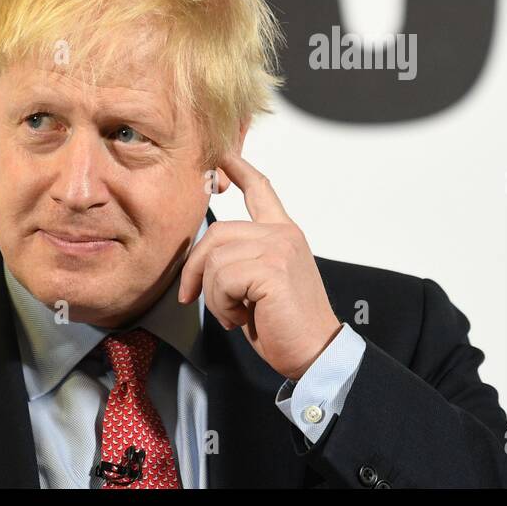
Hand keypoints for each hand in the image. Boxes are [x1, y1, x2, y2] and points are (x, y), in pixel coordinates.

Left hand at [177, 152, 342, 380]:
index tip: (222, 153)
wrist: (315, 352)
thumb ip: (242, 260)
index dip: (239, 168)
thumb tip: (205, 260)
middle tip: (191, 297)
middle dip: (194, 268)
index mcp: (283, 234)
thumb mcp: (260, 284)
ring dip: (213, 294)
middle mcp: (283, 234)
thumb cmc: (286, 325)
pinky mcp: (272, 268)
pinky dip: (222, 304)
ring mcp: (279, 248)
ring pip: (215, 258)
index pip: (261, 190)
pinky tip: (240, 318)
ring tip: (234, 313)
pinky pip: (222, 278)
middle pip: (218, 231)